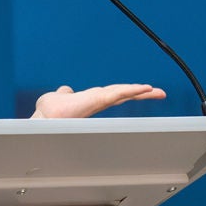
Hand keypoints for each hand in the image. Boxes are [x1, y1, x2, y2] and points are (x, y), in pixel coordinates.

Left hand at [31, 83, 165, 118]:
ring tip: (158, 92)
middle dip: (141, 94)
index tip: (141, 91)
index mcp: (90, 100)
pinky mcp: (99, 100)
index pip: (112, 94)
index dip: (126, 92)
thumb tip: (65, 90)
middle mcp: (97, 102)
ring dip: (141, 92)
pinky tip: (146, 88)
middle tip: (159, 93)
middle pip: (123, 94)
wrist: (45, 118)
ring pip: (124, 93)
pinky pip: (119, 92)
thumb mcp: (59, 97)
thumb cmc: (49, 112)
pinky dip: (133, 90)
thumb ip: (64, 93)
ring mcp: (99, 101)